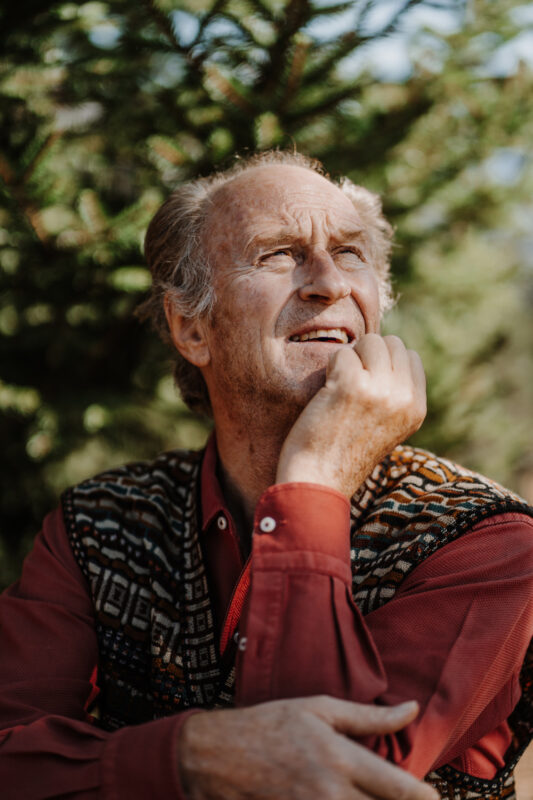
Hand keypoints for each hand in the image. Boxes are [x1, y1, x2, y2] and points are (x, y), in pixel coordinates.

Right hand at [178, 695, 438, 799]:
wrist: (218, 755)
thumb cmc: (271, 724)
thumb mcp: (320, 708)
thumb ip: (369, 717)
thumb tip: (412, 709)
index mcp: (342, 759)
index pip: (400, 790)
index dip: (425, 798)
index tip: (433, 798)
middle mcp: (332, 794)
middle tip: (404, 798)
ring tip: (373, 798)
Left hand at [276, 334, 425, 497]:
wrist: (318, 482)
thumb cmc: (343, 453)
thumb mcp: (388, 427)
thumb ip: (395, 394)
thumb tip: (386, 351)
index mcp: (416, 409)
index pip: (410, 356)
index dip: (383, 362)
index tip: (366, 386)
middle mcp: (404, 398)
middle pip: (392, 343)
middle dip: (367, 356)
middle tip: (350, 386)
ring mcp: (379, 391)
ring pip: (369, 342)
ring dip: (349, 359)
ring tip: (339, 389)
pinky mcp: (350, 386)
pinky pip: (343, 353)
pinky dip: (331, 367)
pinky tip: (327, 392)